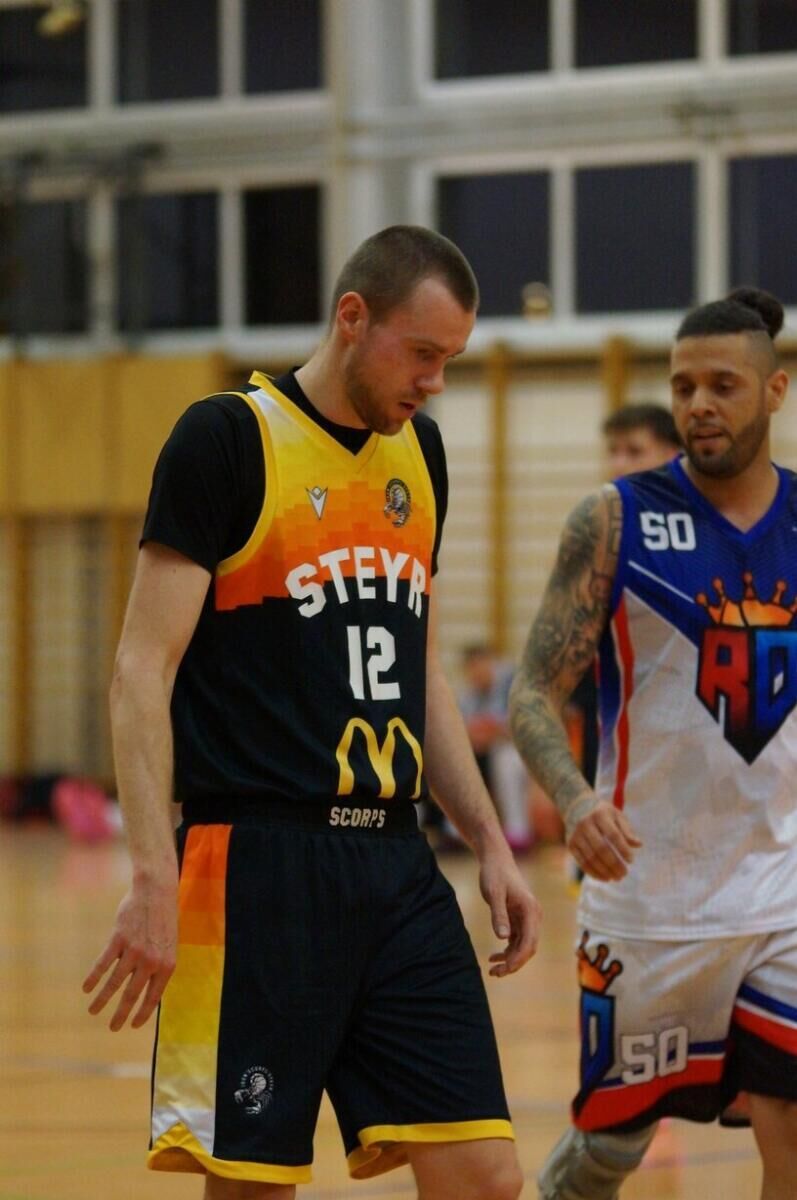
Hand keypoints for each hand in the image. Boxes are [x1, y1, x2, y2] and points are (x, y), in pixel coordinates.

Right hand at [82, 883, 177, 1030]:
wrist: (156, 891)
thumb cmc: (163, 920)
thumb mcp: (169, 945)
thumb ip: (159, 967)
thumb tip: (148, 992)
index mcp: (167, 965)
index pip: (153, 997)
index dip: (142, 1013)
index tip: (132, 1025)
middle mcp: (151, 961)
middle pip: (132, 994)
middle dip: (120, 1014)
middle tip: (113, 1028)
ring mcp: (134, 950)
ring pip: (114, 982)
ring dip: (102, 999)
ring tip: (93, 1011)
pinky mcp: (119, 939)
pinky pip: (103, 963)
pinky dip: (93, 977)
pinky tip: (86, 988)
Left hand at [479, 850, 541, 977]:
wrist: (496, 860)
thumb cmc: (494, 874)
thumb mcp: (493, 894)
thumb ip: (498, 915)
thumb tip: (503, 938)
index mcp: (531, 911)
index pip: (529, 942)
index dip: (518, 959)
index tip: (503, 969)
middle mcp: (533, 916)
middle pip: (528, 947)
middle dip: (514, 963)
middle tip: (494, 973)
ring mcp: (527, 918)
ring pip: (523, 946)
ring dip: (510, 959)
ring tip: (492, 969)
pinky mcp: (519, 918)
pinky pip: (517, 940)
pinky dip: (508, 950)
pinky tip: (494, 957)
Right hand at [567, 798, 641, 881]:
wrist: (576, 807)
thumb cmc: (602, 813)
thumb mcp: (616, 815)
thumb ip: (627, 830)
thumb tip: (638, 845)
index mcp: (600, 815)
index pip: (613, 834)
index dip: (623, 849)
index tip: (631, 860)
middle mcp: (585, 824)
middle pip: (601, 848)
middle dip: (614, 863)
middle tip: (624, 873)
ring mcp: (576, 835)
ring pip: (591, 857)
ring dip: (604, 870)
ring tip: (617, 877)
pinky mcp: (571, 845)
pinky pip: (582, 862)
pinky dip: (594, 873)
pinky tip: (605, 878)